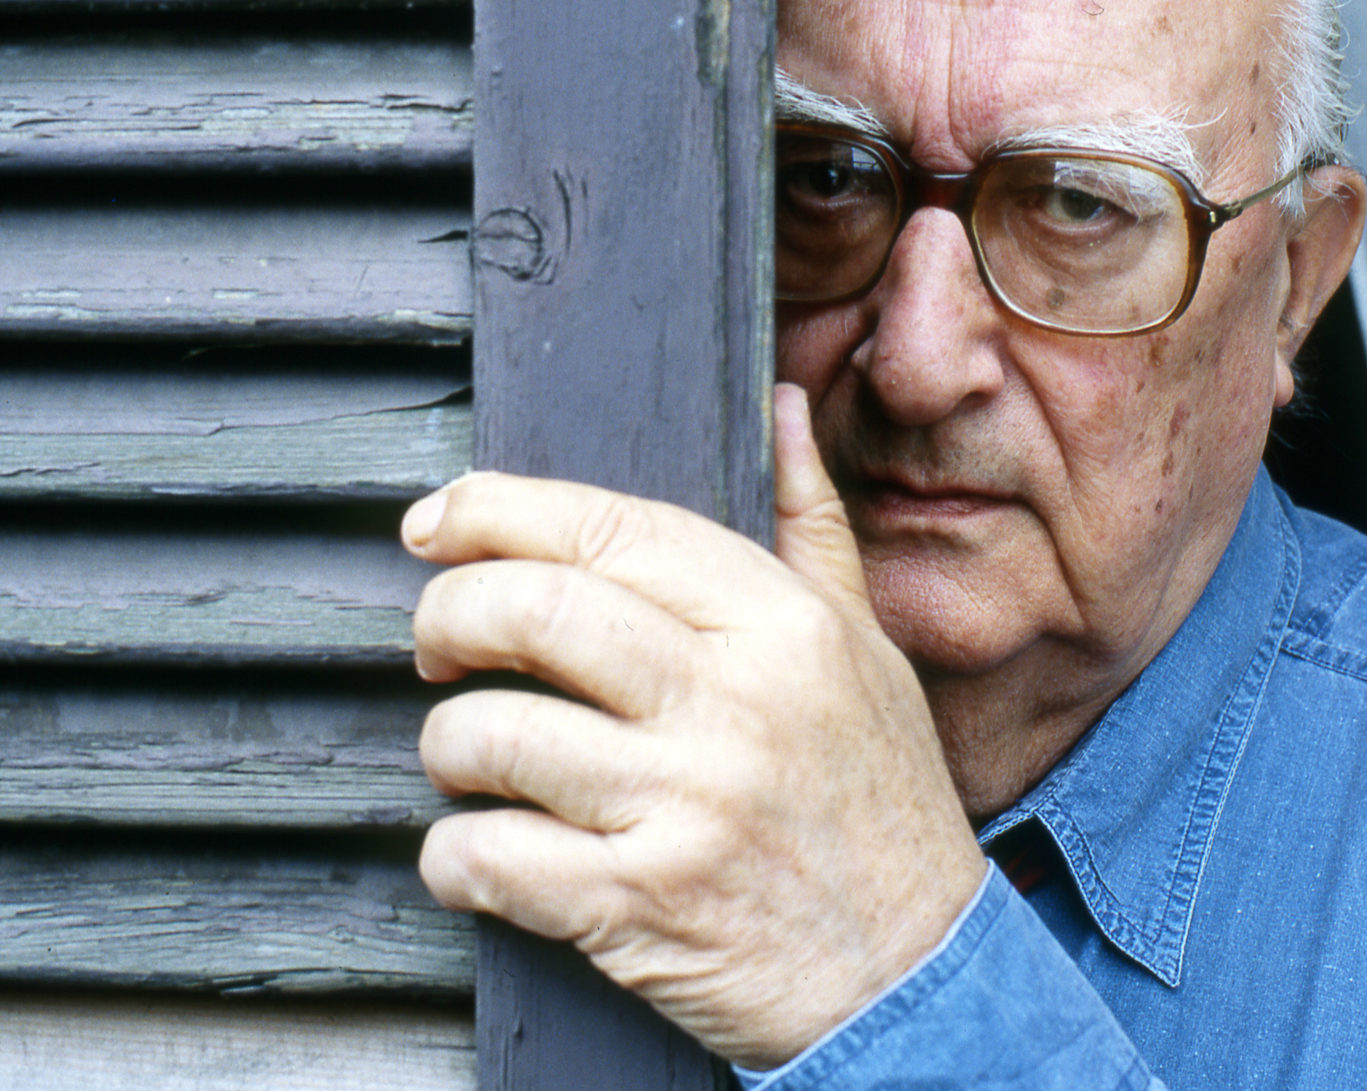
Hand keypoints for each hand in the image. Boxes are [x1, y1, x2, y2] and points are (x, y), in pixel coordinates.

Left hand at [405, 384, 987, 1068]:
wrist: (916, 971)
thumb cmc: (883, 802)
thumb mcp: (867, 648)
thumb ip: (811, 526)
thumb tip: (781, 407)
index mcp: (783, 626)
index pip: (608, 528)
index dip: (494, 511)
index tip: (438, 524)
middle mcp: (735, 703)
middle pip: (532, 612)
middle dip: (447, 616)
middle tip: (440, 643)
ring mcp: (686, 806)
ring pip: (489, 734)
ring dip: (449, 745)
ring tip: (474, 757)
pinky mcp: (640, 906)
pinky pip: (488, 859)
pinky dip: (454, 857)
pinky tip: (480, 854)